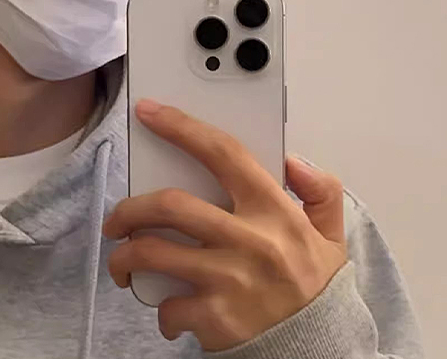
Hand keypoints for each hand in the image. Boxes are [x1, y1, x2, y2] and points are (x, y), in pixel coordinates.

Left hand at [102, 99, 347, 352]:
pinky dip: (159, 309)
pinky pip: (167, 307)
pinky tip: (167, 309)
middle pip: (170, 205)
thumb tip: (291, 159)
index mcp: (274, 211)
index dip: (181, 127)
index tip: (150, 112)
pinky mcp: (217, 320)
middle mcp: (250, 241)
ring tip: (122, 261)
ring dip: (125, 257)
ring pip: (154, 254)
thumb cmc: (315, 289)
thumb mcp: (330, 235)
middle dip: (130, 208)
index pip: (222, 153)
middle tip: (116, 219)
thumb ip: (319, 190)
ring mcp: (231, 281)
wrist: (321, 352)